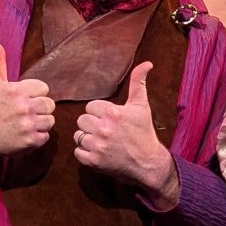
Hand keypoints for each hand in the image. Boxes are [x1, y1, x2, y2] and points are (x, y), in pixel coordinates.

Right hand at [0, 38, 54, 193]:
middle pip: (50, 105)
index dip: (35, 94)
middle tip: (24, 113)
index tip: (23, 100)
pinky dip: (37, 137)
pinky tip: (23, 135)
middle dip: (39, 109)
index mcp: (17, 90)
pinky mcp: (31, 141)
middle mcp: (24, 106)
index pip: (44, 89)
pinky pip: (46, 136)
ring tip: (24, 124)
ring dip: (40, 123)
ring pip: (50, 121)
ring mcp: (28, 125)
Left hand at [74, 62, 178, 208]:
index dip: (99, 113)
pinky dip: (85, 152)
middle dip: (92, 124)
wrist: (148, 163)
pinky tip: (98, 151)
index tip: (110, 119)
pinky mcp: (93, 161)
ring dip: (87, 138)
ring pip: (78, 135)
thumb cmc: (144, 132)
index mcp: (113, 113)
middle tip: (105, 130)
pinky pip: (77, 152)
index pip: (90, 107)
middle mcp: (104, 129)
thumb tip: (147, 63)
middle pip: (82, 120)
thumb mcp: (141, 106)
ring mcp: (97, 146)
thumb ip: (138, 82)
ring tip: (101, 141)